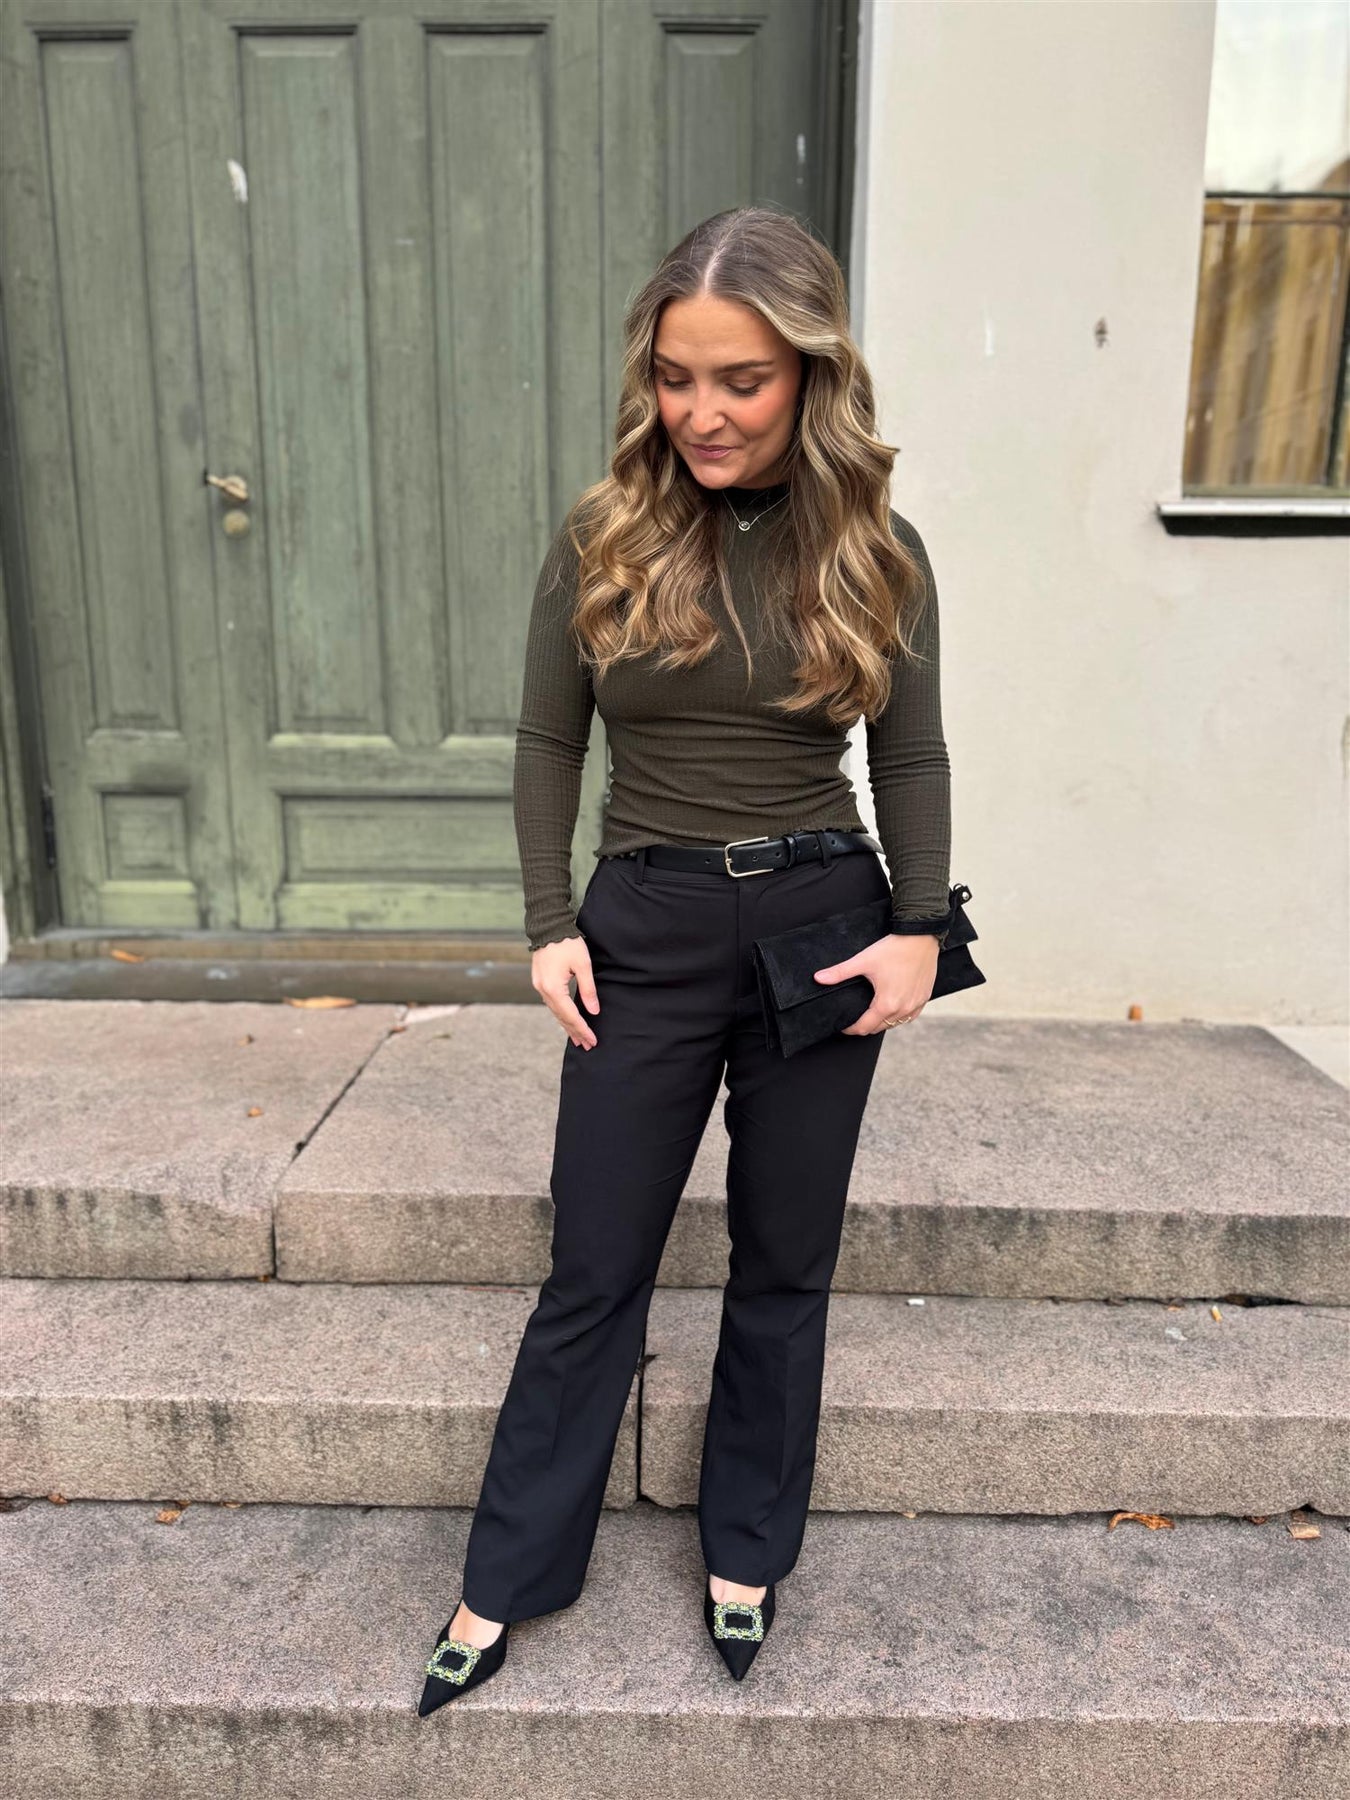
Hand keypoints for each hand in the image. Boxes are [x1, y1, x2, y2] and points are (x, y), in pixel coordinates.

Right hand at [531, 935, 599, 1048]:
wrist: (548, 925)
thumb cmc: (567, 942)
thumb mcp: (583, 965)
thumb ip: (588, 990)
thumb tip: (593, 1011)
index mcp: (553, 988)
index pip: (570, 1015)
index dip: (582, 1029)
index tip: (592, 1040)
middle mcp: (543, 990)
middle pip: (561, 1017)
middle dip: (575, 1032)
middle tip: (587, 1045)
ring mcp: (539, 986)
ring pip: (555, 1012)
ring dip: (567, 1025)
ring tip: (577, 1038)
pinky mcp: (540, 981)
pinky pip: (551, 1003)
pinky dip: (560, 1014)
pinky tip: (567, 1019)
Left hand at [812, 933, 938, 1035]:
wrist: (921, 938)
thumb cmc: (894, 949)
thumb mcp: (864, 961)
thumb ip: (840, 972)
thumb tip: (818, 978)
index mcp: (887, 1004)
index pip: (864, 1028)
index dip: (850, 1029)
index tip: (843, 1025)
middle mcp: (903, 1009)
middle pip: (878, 1028)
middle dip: (864, 1026)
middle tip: (854, 1017)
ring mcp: (915, 1005)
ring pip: (894, 1024)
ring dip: (881, 1021)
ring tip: (870, 1012)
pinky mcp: (924, 999)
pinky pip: (908, 1016)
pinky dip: (898, 1016)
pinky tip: (891, 1007)